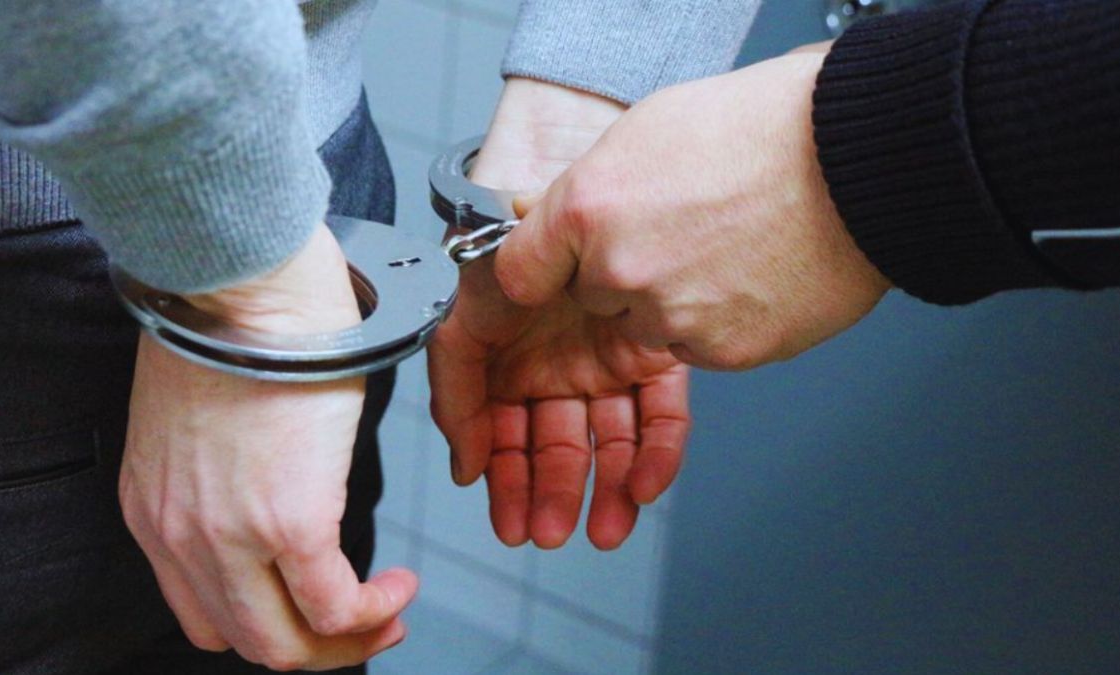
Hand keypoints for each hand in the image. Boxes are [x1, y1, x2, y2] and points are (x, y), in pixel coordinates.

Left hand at [119, 225, 417, 669]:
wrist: (240, 278)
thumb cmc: (230, 317)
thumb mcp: (205, 411)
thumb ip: (227, 466)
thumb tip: (282, 478)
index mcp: (154, 509)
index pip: (203, 611)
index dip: (268, 622)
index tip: (313, 606)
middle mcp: (181, 536)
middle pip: (248, 641)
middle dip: (316, 647)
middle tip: (366, 625)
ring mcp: (231, 536)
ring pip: (289, 644)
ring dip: (350, 641)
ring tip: (390, 610)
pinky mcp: (290, 522)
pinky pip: (337, 607)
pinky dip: (375, 610)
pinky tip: (398, 582)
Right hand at [428, 78, 690, 550]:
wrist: (582, 154)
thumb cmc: (524, 211)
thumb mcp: (473, 288)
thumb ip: (461, 364)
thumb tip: (464, 451)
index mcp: (502, 350)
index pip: (494, 423)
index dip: (494, 467)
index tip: (497, 505)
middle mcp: (549, 358)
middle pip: (546, 440)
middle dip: (544, 491)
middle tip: (544, 531)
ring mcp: (603, 355)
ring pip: (602, 438)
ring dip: (600, 488)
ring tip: (601, 530)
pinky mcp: (655, 350)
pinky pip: (658, 412)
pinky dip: (654, 452)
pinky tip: (644, 485)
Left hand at [495, 49, 891, 370]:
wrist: (860, 160)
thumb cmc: (766, 130)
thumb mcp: (646, 131)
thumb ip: (586, 187)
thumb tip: (545, 214)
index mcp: (589, 209)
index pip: (521, 270)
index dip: (545, 264)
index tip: (555, 265)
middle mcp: (621, 271)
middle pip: (590, 298)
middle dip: (620, 275)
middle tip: (677, 232)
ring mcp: (672, 318)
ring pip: (645, 326)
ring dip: (670, 301)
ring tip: (725, 248)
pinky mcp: (722, 351)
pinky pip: (695, 346)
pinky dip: (715, 321)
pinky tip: (747, 275)